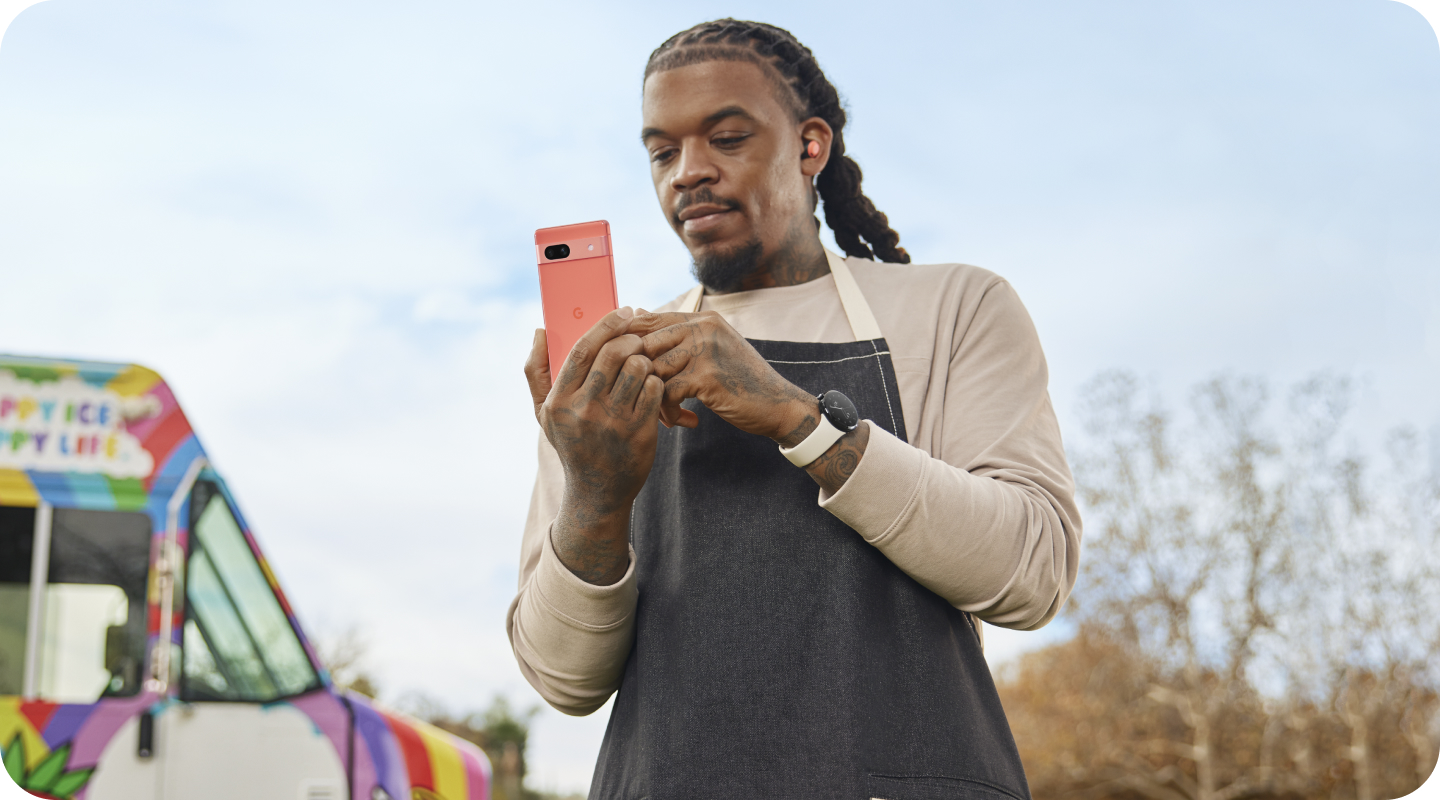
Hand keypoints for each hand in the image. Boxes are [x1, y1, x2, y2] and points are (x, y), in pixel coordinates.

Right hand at [524, 307, 664, 584]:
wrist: (597, 493)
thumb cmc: (571, 444)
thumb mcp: (545, 414)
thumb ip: (537, 371)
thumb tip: (539, 331)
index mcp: (559, 402)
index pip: (581, 350)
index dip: (605, 325)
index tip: (623, 312)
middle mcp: (584, 411)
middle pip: (613, 354)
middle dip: (630, 339)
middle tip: (637, 337)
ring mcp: (613, 423)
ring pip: (638, 368)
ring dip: (645, 359)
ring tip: (643, 364)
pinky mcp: (639, 433)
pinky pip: (655, 390)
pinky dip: (656, 381)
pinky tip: (651, 385)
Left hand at [627, 310, 814, 438]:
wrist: (779, 404)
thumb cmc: (742, 380)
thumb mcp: (714, 349)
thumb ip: (682, 335)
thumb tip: (638, 316)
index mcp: (703, 319)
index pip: (648, 321)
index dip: (628, 346)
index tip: (627, 370)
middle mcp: (704, 327)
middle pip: (645, 344)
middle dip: (637, 376)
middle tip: (644, 397)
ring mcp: (706, 350)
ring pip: (653, 370)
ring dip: (653, 398)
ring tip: (665, 414)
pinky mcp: (708, 377)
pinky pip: (668, 393)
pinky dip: (669, 412)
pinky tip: (680, 421)